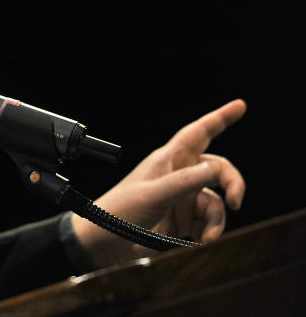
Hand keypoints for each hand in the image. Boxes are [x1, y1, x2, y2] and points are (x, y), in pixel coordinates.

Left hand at [72, 99, 246, 267]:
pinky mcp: (183, 218)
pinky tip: (198, 239)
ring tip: (206, 236)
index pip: (199, 132)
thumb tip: (214, 168)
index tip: (240, 105)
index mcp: (168, 159)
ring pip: (216, 200)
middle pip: (218, 169)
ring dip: (216, 219)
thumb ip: (184, 182)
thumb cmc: (120, 211)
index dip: (220, 118)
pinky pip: (209, 220)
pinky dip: (209, 230)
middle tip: (235, 201)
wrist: (107, 242)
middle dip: (232, 183)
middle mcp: (179, 174)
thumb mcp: (153, 195)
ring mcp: (182, 197)